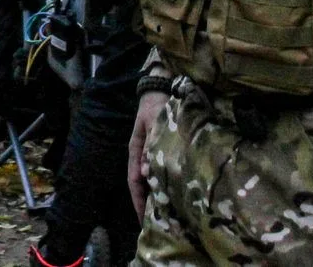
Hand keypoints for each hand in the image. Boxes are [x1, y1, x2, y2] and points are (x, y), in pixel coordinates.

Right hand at [128, 91, 167, 217]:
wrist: (164, 87)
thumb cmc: (157, 105)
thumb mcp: (153, 124)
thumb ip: (150, 146)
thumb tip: (146, 174)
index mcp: (136, 150)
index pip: (133, 181)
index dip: (137, 201)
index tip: (142, 220)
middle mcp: (143, 155)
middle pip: (143, 185)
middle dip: (149, 205)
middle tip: (159, 225)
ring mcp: (154, 154)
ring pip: (154, 180)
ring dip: (159, 196)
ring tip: (170, 215)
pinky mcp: (165, 151)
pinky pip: (165, 172)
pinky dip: (168, 185)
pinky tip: (178, 194)